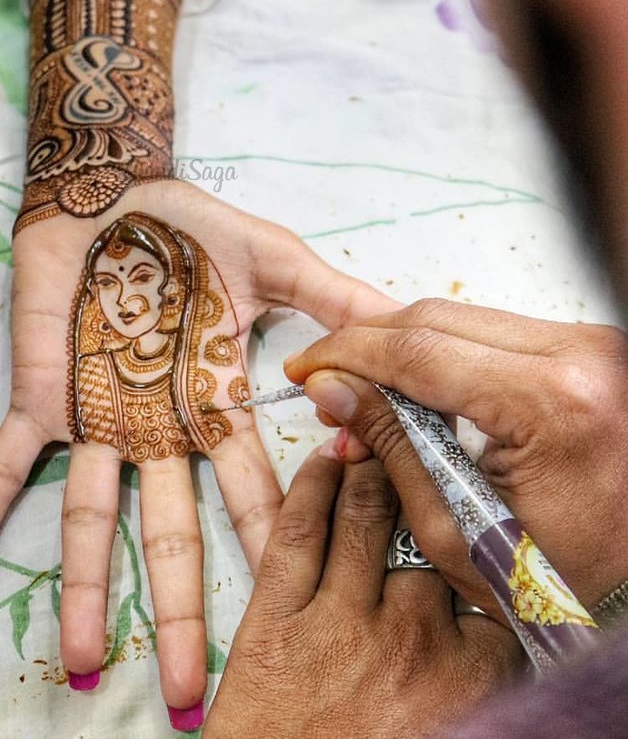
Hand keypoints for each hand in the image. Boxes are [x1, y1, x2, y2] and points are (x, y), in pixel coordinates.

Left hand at [0, 179, 391, 718]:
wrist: (111, 193)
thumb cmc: (191, 228)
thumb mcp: (272, 260)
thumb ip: (333, 296)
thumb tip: (410, 322)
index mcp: (214, 406)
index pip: (252, 494)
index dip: (273, 553)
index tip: (299, 616)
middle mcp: (156, 431)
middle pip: (169, 534)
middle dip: (179, 611)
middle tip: (192, 693)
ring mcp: (97, 420)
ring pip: (88, 518)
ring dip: (83, 590)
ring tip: (78, 667)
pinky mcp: (42, 397)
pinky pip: (5, 463)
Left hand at [204, 452, 520, 737]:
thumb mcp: (453, 726)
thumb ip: (476, 671)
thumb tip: (482, 614)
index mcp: (471, 674)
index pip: (487, 580)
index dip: (472, 542)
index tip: (464, 512)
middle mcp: (413, 638)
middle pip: (429, 537)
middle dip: (425, 497)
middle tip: (418, 456)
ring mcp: (341, 623)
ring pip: (368, 516)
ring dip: (374, 468)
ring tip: (375, 438)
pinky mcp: (275, 621)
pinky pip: (298, 532)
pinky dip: (312, 485)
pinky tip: (325, 458)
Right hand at [286, 300, 627, 617]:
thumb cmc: (566, 580)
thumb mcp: (459, 529)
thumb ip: (391, 448)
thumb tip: (332, 391)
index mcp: (557, 402)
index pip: (421, 351)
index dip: (349, 355)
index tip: (307, 368)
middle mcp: (583, 356)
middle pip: (438, 319)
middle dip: (367, 346)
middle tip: (325, 380)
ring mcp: (591, 346)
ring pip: (462, 319)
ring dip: (401, 350)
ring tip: (362, 395)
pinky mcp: (586, 351)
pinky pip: (491, 333)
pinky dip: (440, 355)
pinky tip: (410, 390)